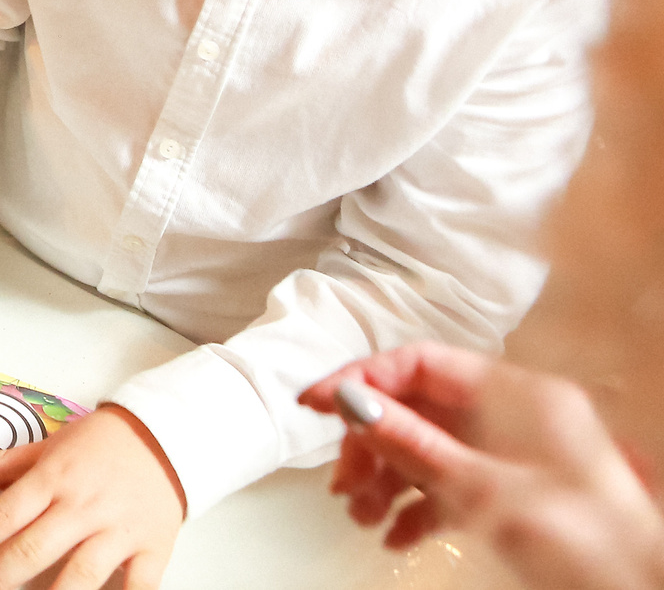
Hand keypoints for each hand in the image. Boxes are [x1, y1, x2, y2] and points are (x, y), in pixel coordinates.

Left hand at [0, 405, 184, 589]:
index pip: (5, 514)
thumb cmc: (102, 441)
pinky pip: (139, 587)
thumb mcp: (51, 444)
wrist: (166, 434)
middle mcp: (83, 506)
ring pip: (80, 575)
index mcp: (54, 478)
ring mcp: (118, 530)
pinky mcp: (152, 548)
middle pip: (34, 548)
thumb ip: (9, 463)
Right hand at [302, 344, 663, 587]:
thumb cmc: (592, 545)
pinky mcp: (515, 492)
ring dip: (387, 481)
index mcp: (520, 393)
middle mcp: (517, 415)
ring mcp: (516, 454)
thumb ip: (414, 443)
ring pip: (429, 450)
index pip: (421, 362)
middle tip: (344, 479)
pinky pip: (450, 484)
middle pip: (419, 409)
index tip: (317, 403)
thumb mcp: (485, 491)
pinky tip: (397, 534)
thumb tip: (353, 402)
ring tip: (363, 514)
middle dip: (372, 444)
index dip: (362, 379)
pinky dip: (417, 507)